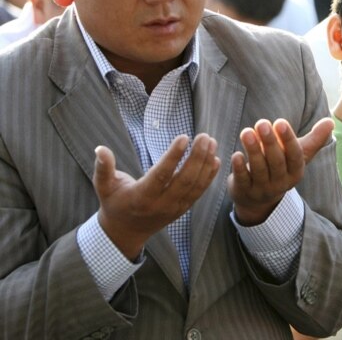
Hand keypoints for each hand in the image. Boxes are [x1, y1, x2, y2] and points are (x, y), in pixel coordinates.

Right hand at [94, 134, 219, 259]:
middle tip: (204, 136)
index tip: (184, 137)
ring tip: (211, 142)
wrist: (126, 231)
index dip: (173, 156)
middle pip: (184, 180)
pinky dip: (209, 176)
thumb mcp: (104, 187)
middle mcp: (161, 204)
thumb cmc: (114, 203)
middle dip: (197, 157)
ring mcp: (175, 208)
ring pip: (195, 186)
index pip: (161, 175)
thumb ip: (103, 168)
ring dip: (206, 163)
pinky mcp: (183, 209)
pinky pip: (199, 192)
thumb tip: (100, 149)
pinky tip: (215, 159)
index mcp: (141, 197)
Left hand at [228, 117, 332, 225]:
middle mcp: (281, 183)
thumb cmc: (281, 168)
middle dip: (270, 142)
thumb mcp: (298, 156)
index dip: (288, 140)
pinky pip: (243, 180)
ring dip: (253, 151)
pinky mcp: (244, 191)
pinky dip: (239, 168)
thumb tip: (330, 122)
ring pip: (259, 170)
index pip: (295, 156)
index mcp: (296, 172)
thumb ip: (314, 139)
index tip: (280, 122)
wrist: (259, 200)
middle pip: (277, 162)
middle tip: (262, 123)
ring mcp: (262, 189)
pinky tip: (236, 154)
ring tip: (247, 132)